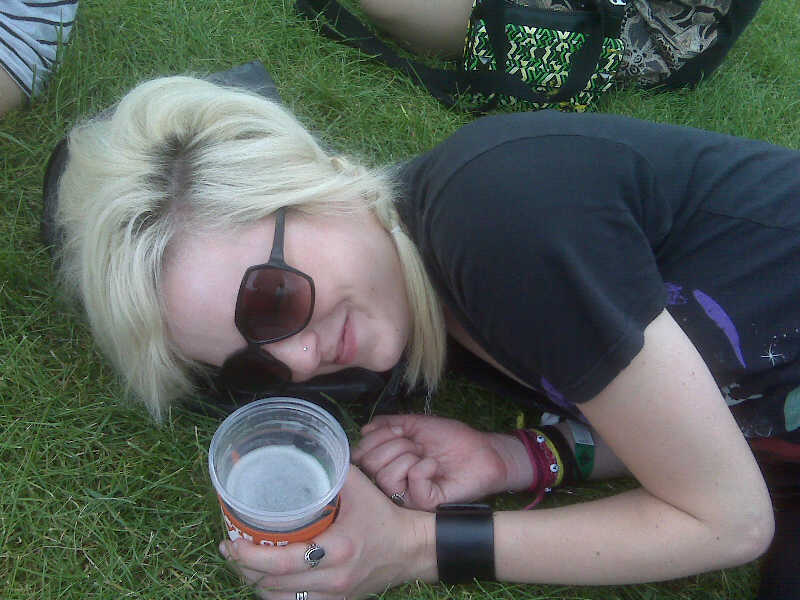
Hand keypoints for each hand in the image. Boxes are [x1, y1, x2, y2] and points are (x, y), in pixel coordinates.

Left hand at [220, 466, 436, 599]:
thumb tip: (305, 449)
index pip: (281, 562)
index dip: (249, 555)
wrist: (411, 549)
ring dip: (256, 583)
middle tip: (229, 549)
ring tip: (243, 563)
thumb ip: (332, 469)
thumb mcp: (359, 486)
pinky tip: (266, 579)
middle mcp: (334, 579)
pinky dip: (275, 594)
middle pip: (273, 585)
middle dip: (244, 569)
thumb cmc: (384, 516)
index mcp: (337, 550)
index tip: (231, 542)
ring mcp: (335, 596)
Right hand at [352, 414, 530, 510]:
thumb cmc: (451, 439)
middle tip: (417, 445)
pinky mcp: (426, 503)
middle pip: (370, 465)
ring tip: (425, 455)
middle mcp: (394, 482)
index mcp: (389, 463)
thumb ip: (388, 424)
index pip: (362, 455)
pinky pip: (412, 487)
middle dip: (394, 445)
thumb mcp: (415, 424)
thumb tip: (365, 429)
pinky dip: (422, 469)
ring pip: (385, 478)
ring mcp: (408, 495)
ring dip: (407, 456)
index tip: (398, 430)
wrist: (481, 450)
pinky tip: (434, 465)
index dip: (375, 438)